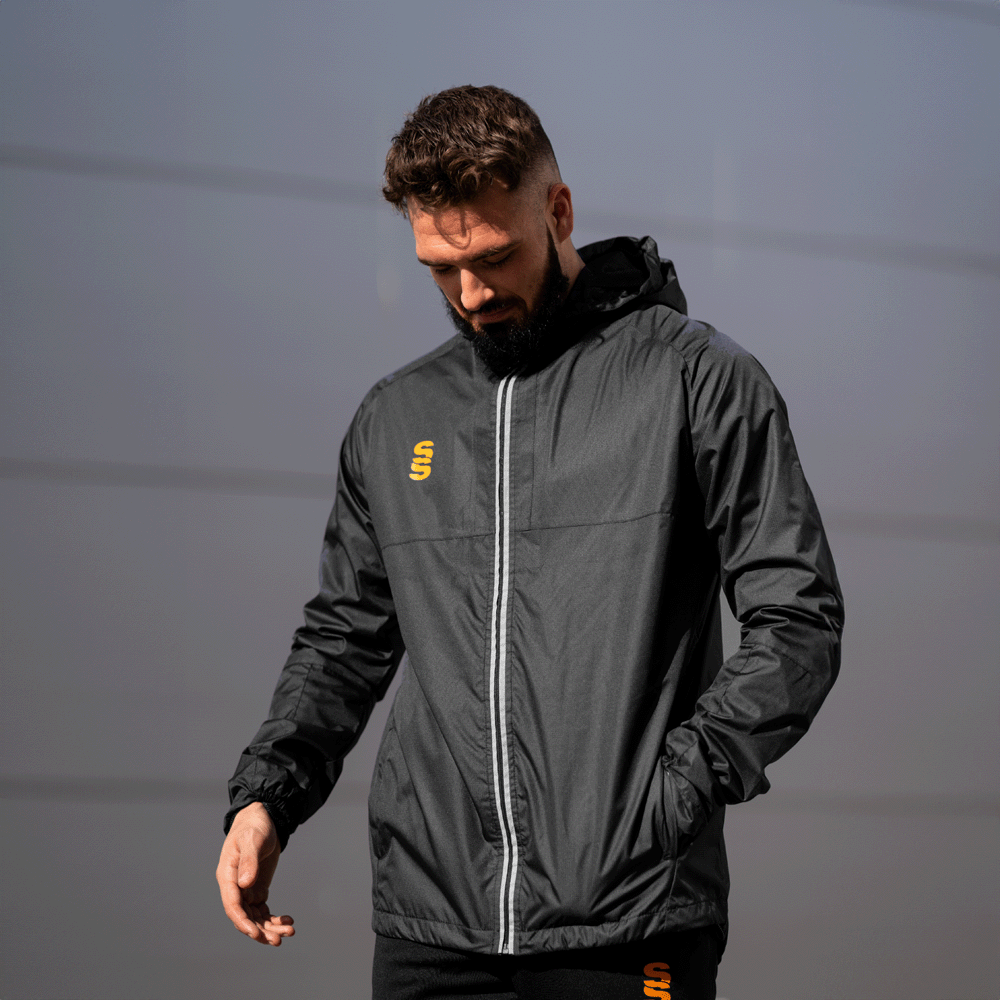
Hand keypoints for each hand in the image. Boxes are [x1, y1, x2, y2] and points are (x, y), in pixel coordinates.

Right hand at [216, 801, 294, 945]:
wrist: (262, 818)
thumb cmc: (254, 826)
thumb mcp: (253, 840)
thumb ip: (249, 861)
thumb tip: (245, 884)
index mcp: (228, 876)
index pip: (232, 905)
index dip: (242, 921)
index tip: (256, 933)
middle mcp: (235, 887)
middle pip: (244, 916)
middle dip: (260, 930)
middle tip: (278, 939)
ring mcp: (246, 890)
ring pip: (255, 917)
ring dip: (270, 928)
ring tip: (289, 931)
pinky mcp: (257, 890)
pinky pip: (264, 911)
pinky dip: (275, 918)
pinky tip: (288, 920)